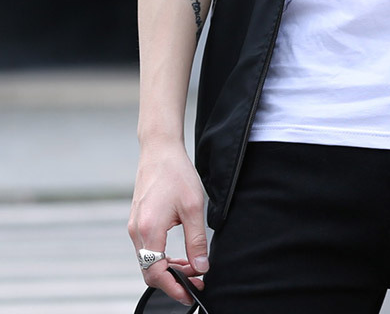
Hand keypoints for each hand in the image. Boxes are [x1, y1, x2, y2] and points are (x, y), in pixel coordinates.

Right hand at [128, 144, 208, 304]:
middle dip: (173, 280)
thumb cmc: (176, 173)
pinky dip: (162, 256)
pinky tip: (179, 254)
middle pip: (149, 271)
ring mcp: (134, 226)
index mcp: (149, 230)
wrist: (159, 150)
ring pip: (148, 261)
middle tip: (197, 280)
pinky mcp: (137, 221)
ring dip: (168, 268)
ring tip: (192, 267)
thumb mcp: (193, 207)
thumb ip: (197, 240)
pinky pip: (147, 248)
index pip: (156, 274)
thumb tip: (201, 266)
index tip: (191, 294)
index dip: (174, 287)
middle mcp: (136, 231)